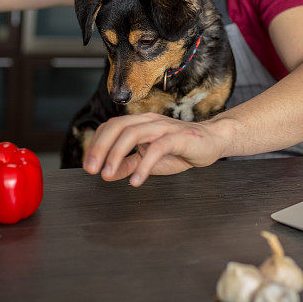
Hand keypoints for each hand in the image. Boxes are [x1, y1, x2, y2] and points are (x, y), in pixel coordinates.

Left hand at [82, 112, 225, 186]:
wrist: (213, 142)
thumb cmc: (181, 149)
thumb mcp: (149, 159)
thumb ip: (128, 164)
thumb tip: (107, 174)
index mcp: (140, 123)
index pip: (111, 126)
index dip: (97, 144)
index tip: (89, 165)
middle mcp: (150, 121)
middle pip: (118, 126)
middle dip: (100, 147)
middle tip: (91, 169)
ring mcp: (165, 127)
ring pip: (133, 133)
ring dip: (116, 155)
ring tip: (107, 175)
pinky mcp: (180, 137)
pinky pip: (158, 148)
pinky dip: (144, 165)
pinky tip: (136, 181)